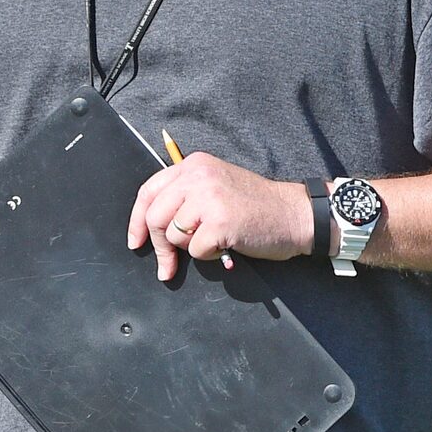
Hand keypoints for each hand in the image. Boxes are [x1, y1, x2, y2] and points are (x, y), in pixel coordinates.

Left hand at [129, 153, 313, 282]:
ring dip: (192, 248)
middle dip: (160, 246)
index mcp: (193, 165)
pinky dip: (210, 256)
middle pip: (155, 217)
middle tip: (168, 265)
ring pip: (174, 235)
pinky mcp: (219, 222)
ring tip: (216, 239)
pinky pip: (196, 251)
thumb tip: (149, 228)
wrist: (295, 214)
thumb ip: (184, 197)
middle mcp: (198, 177)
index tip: (136, 242)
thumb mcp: (216, 187)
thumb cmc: (256, 207)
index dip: (136, 221)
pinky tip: (227, 244)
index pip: (148, 192)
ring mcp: (208, 198)